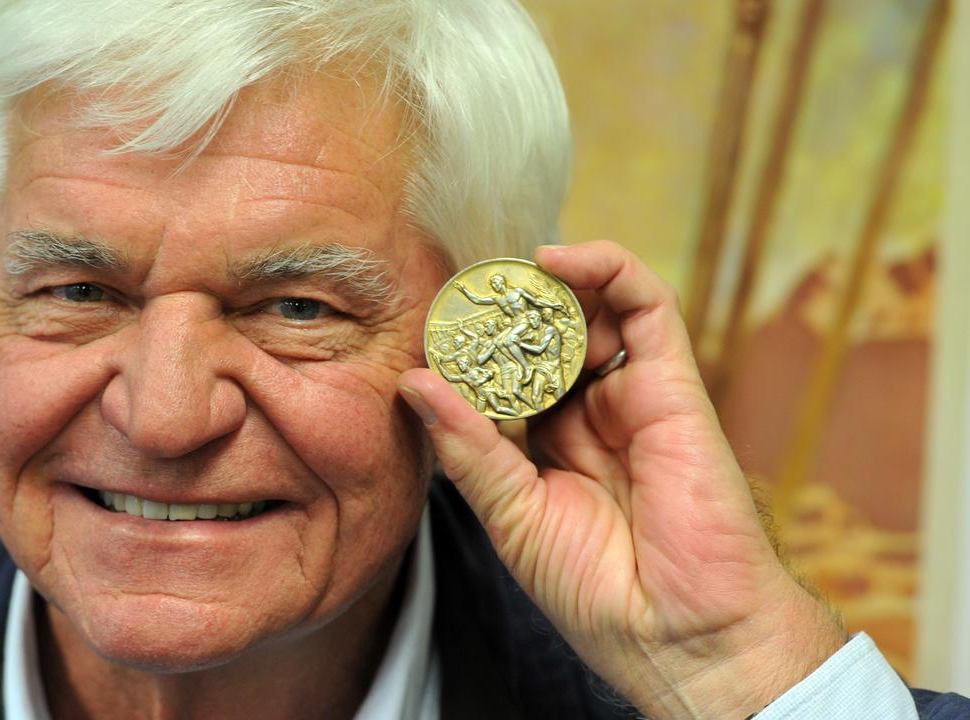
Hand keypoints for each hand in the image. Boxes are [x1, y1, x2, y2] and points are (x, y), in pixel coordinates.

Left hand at [398, 241, 845, 718]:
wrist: (681, 635)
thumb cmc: (600, 592)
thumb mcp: (511, 517)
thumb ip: (468, 449)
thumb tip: (415, 384)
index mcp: (549, 446)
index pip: (503, 375)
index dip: (468, 348)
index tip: (426, 327)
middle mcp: (591, 413)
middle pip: (545, 335)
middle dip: (502, 310)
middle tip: (459, 291)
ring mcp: (631, 394)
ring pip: (591, 308)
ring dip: (544, 286)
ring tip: (498, 279)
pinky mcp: (675, 382)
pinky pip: (646, 303)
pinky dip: (604, 267)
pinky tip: (552, 260)